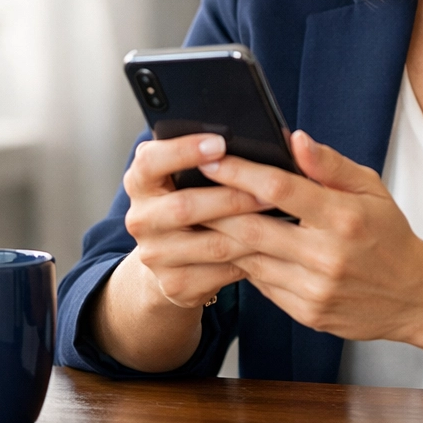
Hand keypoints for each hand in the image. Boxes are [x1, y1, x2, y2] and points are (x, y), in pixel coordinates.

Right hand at [122, 133, 272, 308]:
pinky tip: (272, 247)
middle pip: (185, 206)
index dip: (184, 151)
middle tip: (269, 191)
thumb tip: (266, 138)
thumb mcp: (190, 174)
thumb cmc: (195, 199)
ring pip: (211, 243)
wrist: (174, 257)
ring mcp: (154, 256)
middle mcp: (140, 218)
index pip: (150, 161)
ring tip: (282, 217)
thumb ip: (211, 154)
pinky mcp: (175, 284)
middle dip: (232, 197)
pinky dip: (250, 259)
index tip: (220, 142)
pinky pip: (221, 272)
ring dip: (251, 230)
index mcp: (141, 181)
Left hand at [200, 131, 422, 340]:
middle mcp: (327, 255)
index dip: (241, 171)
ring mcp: (314, 289)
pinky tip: (233, 248)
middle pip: (252, 229)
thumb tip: (294, 138)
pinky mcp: (306, 313)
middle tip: (188, 190)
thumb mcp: (370, 188)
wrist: (414, 295)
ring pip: (250, 260)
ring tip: (200, 218)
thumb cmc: (390, 235)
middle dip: (215, 208)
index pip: (280, 190)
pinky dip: (244, 264)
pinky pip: (262, 285)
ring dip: (221, 239)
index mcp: (344, 218)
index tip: (213, 157)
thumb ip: (329, 164)